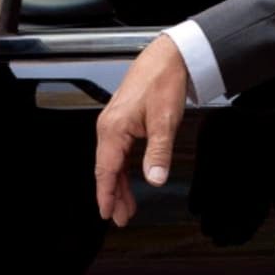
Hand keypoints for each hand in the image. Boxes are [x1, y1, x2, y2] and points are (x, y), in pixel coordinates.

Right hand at [94, 34, 189, 226]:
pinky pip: (118, 152)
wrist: (168, 57)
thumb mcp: (165, 121)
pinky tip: (129, 180)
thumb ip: (158, 153)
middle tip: (121, 217)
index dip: (107, 194)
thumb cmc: (162, 81)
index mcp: (114, 128)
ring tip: (126, 206)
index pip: (106, 170)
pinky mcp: (122, 121)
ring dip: (119, 184)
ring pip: (113, 162)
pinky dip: (123, 169)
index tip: (108, 213)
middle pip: (107, 169)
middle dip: (114, 195)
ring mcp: (114, 123)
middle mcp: (108, 126)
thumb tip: (155, 178)